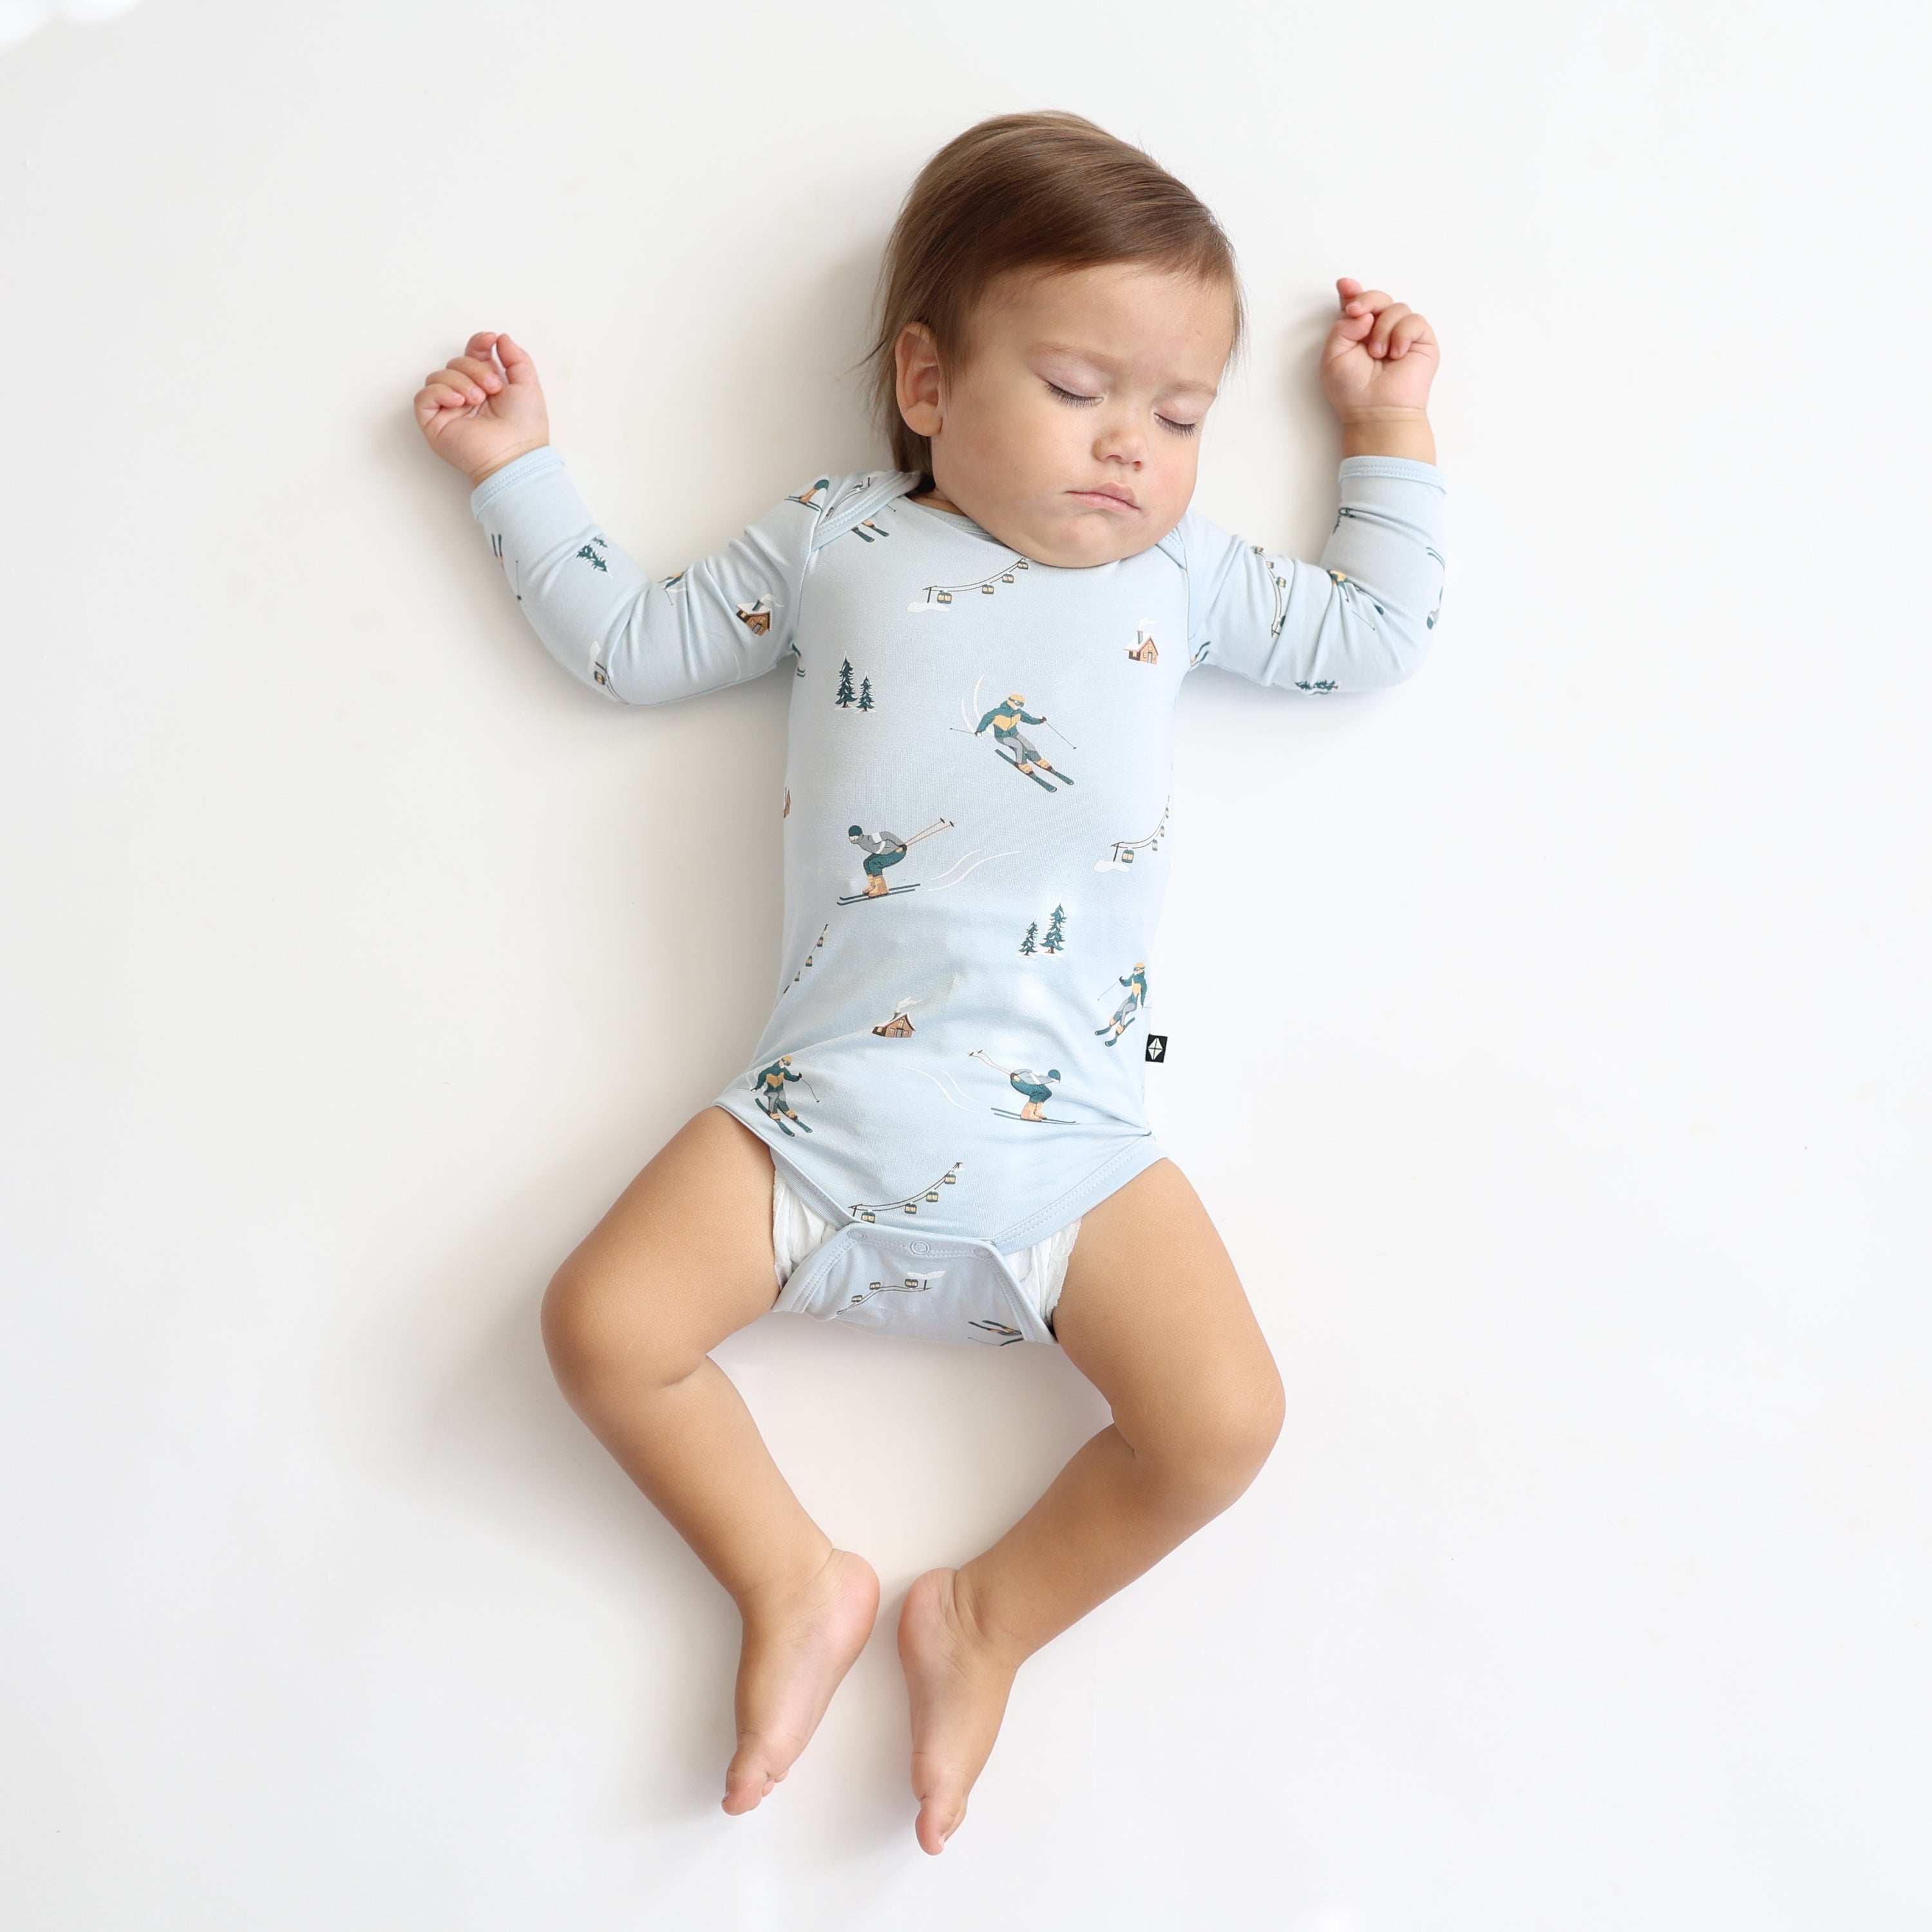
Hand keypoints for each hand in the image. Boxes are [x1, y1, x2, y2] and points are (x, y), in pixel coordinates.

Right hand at [413, 330, 550, 485]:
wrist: (515, 455)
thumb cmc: (525, 429)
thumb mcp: (527, 385)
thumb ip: (516, 358)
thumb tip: (501, 338)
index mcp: (486, 386)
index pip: (472, 355)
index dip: (477, 344)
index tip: (489, 340)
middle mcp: (466, 396)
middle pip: (455, 363)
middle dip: (474, 368)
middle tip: (493, 388)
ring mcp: (449, 409)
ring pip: (438, 376)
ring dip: (460, 381)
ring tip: (477, 399)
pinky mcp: (434, 423)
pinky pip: (424, 396)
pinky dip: (440, 392)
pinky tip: (459, 401)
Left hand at [1321, 278, 1438, 430]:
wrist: (1376, 411)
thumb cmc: (1352, 391)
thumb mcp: (1333, 356)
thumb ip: (1342, 327)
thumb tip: (1364, 313)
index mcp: (1357, 333)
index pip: (1357, 304)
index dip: (1352, 292)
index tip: (1345, 286)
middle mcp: (1380, 331)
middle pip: (1377, 298)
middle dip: (1367, 300)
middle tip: (1356, 313)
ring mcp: (1402, 335)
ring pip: (1396, 307)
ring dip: (1383, 328)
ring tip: (1378, 354)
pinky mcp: (1421, 341)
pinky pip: (1414, 320)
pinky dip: (1402, 334)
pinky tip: (1396, 354)